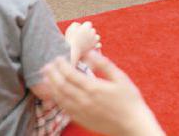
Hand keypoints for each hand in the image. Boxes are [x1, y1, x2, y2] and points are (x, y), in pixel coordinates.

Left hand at [42, 52, 164, 135]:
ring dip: (51, 86)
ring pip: (60, 98)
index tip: (58, 57)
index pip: (70, 74)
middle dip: (52, 74)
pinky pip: (65, 109)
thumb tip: (89, 52)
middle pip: (61, 85)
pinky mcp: (82, 120)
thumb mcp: (120, 77)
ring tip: (45, 77)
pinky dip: (57, 100)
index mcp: (93, 88)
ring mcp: (82, 112)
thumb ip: (103, 64)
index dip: (61, 65)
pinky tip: (55, 94)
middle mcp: (84, 101)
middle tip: (46, 65)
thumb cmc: (130, 100)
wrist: (133, 125)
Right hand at [65, 21, 100, 56]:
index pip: (88, 24)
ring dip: (93, 38)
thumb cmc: (70, 39)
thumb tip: (80, 25)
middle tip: (82, 36)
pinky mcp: (94, 47)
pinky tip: (91, 46)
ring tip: (87, 41)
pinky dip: (96, 45)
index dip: (84, 27)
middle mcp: (92, 32)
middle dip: (89, 32)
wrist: (72, 51)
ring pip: (97, 37)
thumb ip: (75, 24)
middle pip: (92, 30)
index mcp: (87, 27)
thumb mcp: (70, 29)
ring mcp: (94, 40)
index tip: (80, 30)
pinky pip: (99, 44)